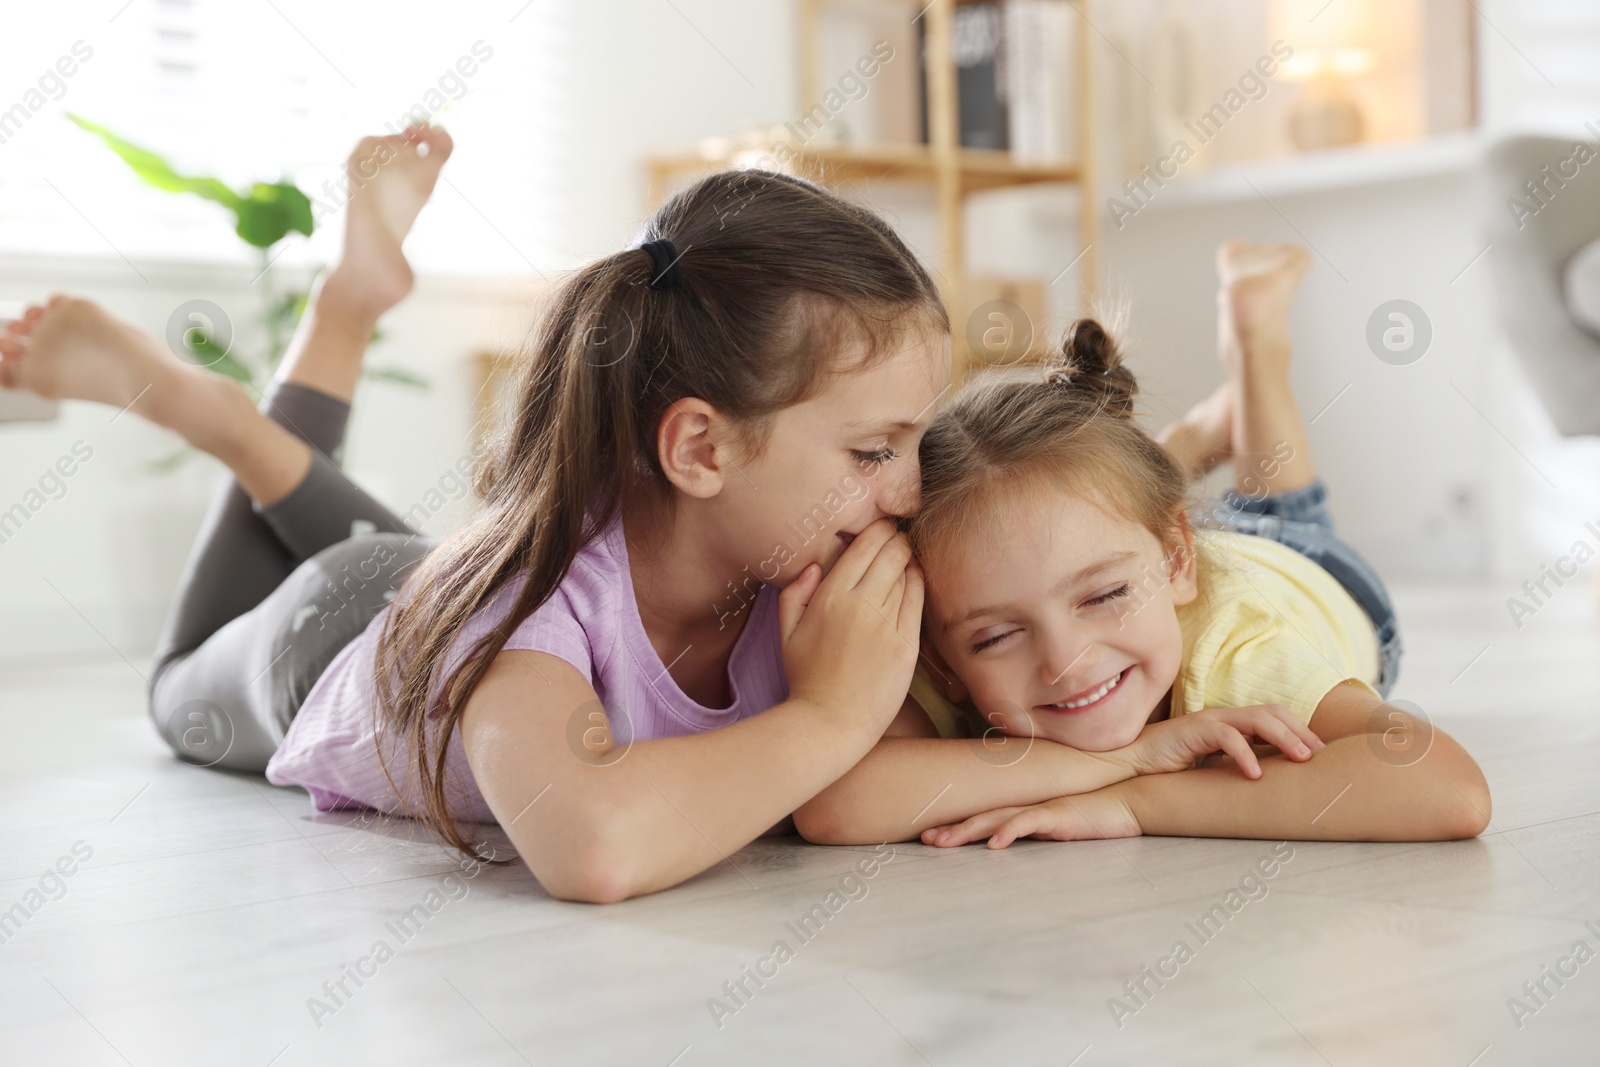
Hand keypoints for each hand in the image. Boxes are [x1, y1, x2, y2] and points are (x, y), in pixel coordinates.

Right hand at [778, 519, 923, 735]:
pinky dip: (919, 582)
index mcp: (829, 597)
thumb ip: (794, 592)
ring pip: (907, 572)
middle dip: (896, 538)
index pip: (864, 545)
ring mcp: (886, 624)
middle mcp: (860, 604)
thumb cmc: (806, 679)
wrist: (830, 723)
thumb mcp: (786, 633)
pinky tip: (915, 578)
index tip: (880, 527)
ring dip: (908, 558)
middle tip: (897, 536)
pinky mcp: (907, 644)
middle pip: (890, 552)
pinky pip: (918, 600)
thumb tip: (813, 564)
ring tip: (905, 556)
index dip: (878, 529)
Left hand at [921, 789, 1141, 848]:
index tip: (930, 837)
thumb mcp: (1057, 829)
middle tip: (924, 840)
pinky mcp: (1057, 816)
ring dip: (968, 831)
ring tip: (942, 842)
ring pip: (996, 820)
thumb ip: (1035, 833)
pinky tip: (994, 845)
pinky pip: (1029, 823)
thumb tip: (1011, 846)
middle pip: (980, 818)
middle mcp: (1025, 809)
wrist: (1124, 803)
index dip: (956, 827)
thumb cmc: (1091, 817)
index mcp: (1022, 813)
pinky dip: (1010, 832)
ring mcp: (1039, 810)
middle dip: (951, 830)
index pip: (982, 820)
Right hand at [1115, 704, 1322, 778]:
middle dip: (1300, 731)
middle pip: (1273, 712)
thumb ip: (1237, 764)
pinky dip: (1245, 754)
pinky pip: (1228, 737)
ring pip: (1258, 719)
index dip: (1300, 730)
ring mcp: (1210, 720)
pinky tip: (1255, 774)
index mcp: (1232, 723)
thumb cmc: (1172, 767)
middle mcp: (1224, 717)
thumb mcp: (1214, 765)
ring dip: (1284, 738)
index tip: (1320, 753)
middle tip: (1320, 755)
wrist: (1132, 761)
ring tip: (1301, 758)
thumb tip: (1271, 780)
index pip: (1274, 716)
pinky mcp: (1194, 729)